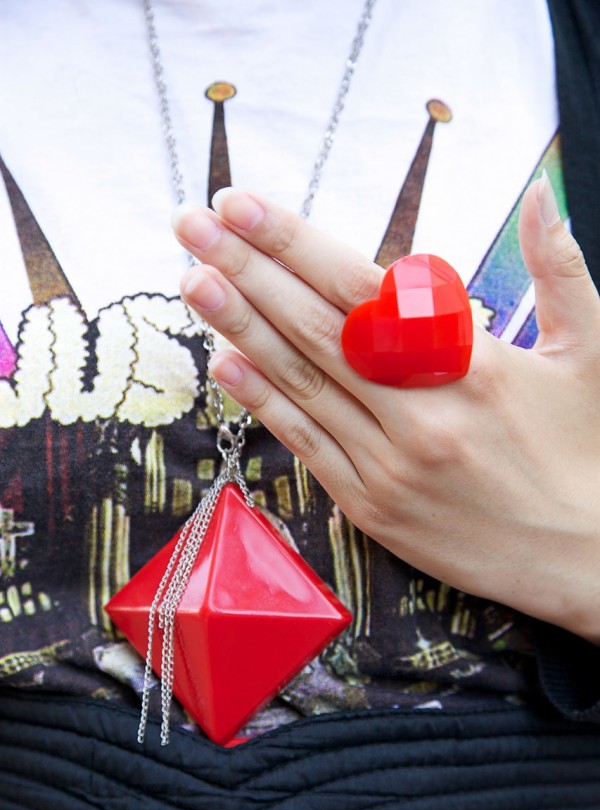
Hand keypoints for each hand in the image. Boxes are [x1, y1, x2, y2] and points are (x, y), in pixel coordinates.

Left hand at [172, 178, 599, 642]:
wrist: (586, 559)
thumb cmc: (587, 451)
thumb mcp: (592, 352)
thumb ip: (556, 267)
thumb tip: (538, 192)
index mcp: (472, 364)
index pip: (364, 289)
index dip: (296, 243)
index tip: (240, 205)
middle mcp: (421, 412)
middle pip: (316, 329)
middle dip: (246, 270)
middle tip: (191, 225)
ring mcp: (389, 464)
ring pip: (301, 383)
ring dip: (239, 327)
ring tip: (192, 279)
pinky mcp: (372, 506)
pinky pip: (307, 444)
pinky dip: (264, 402)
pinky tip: (226, 362)